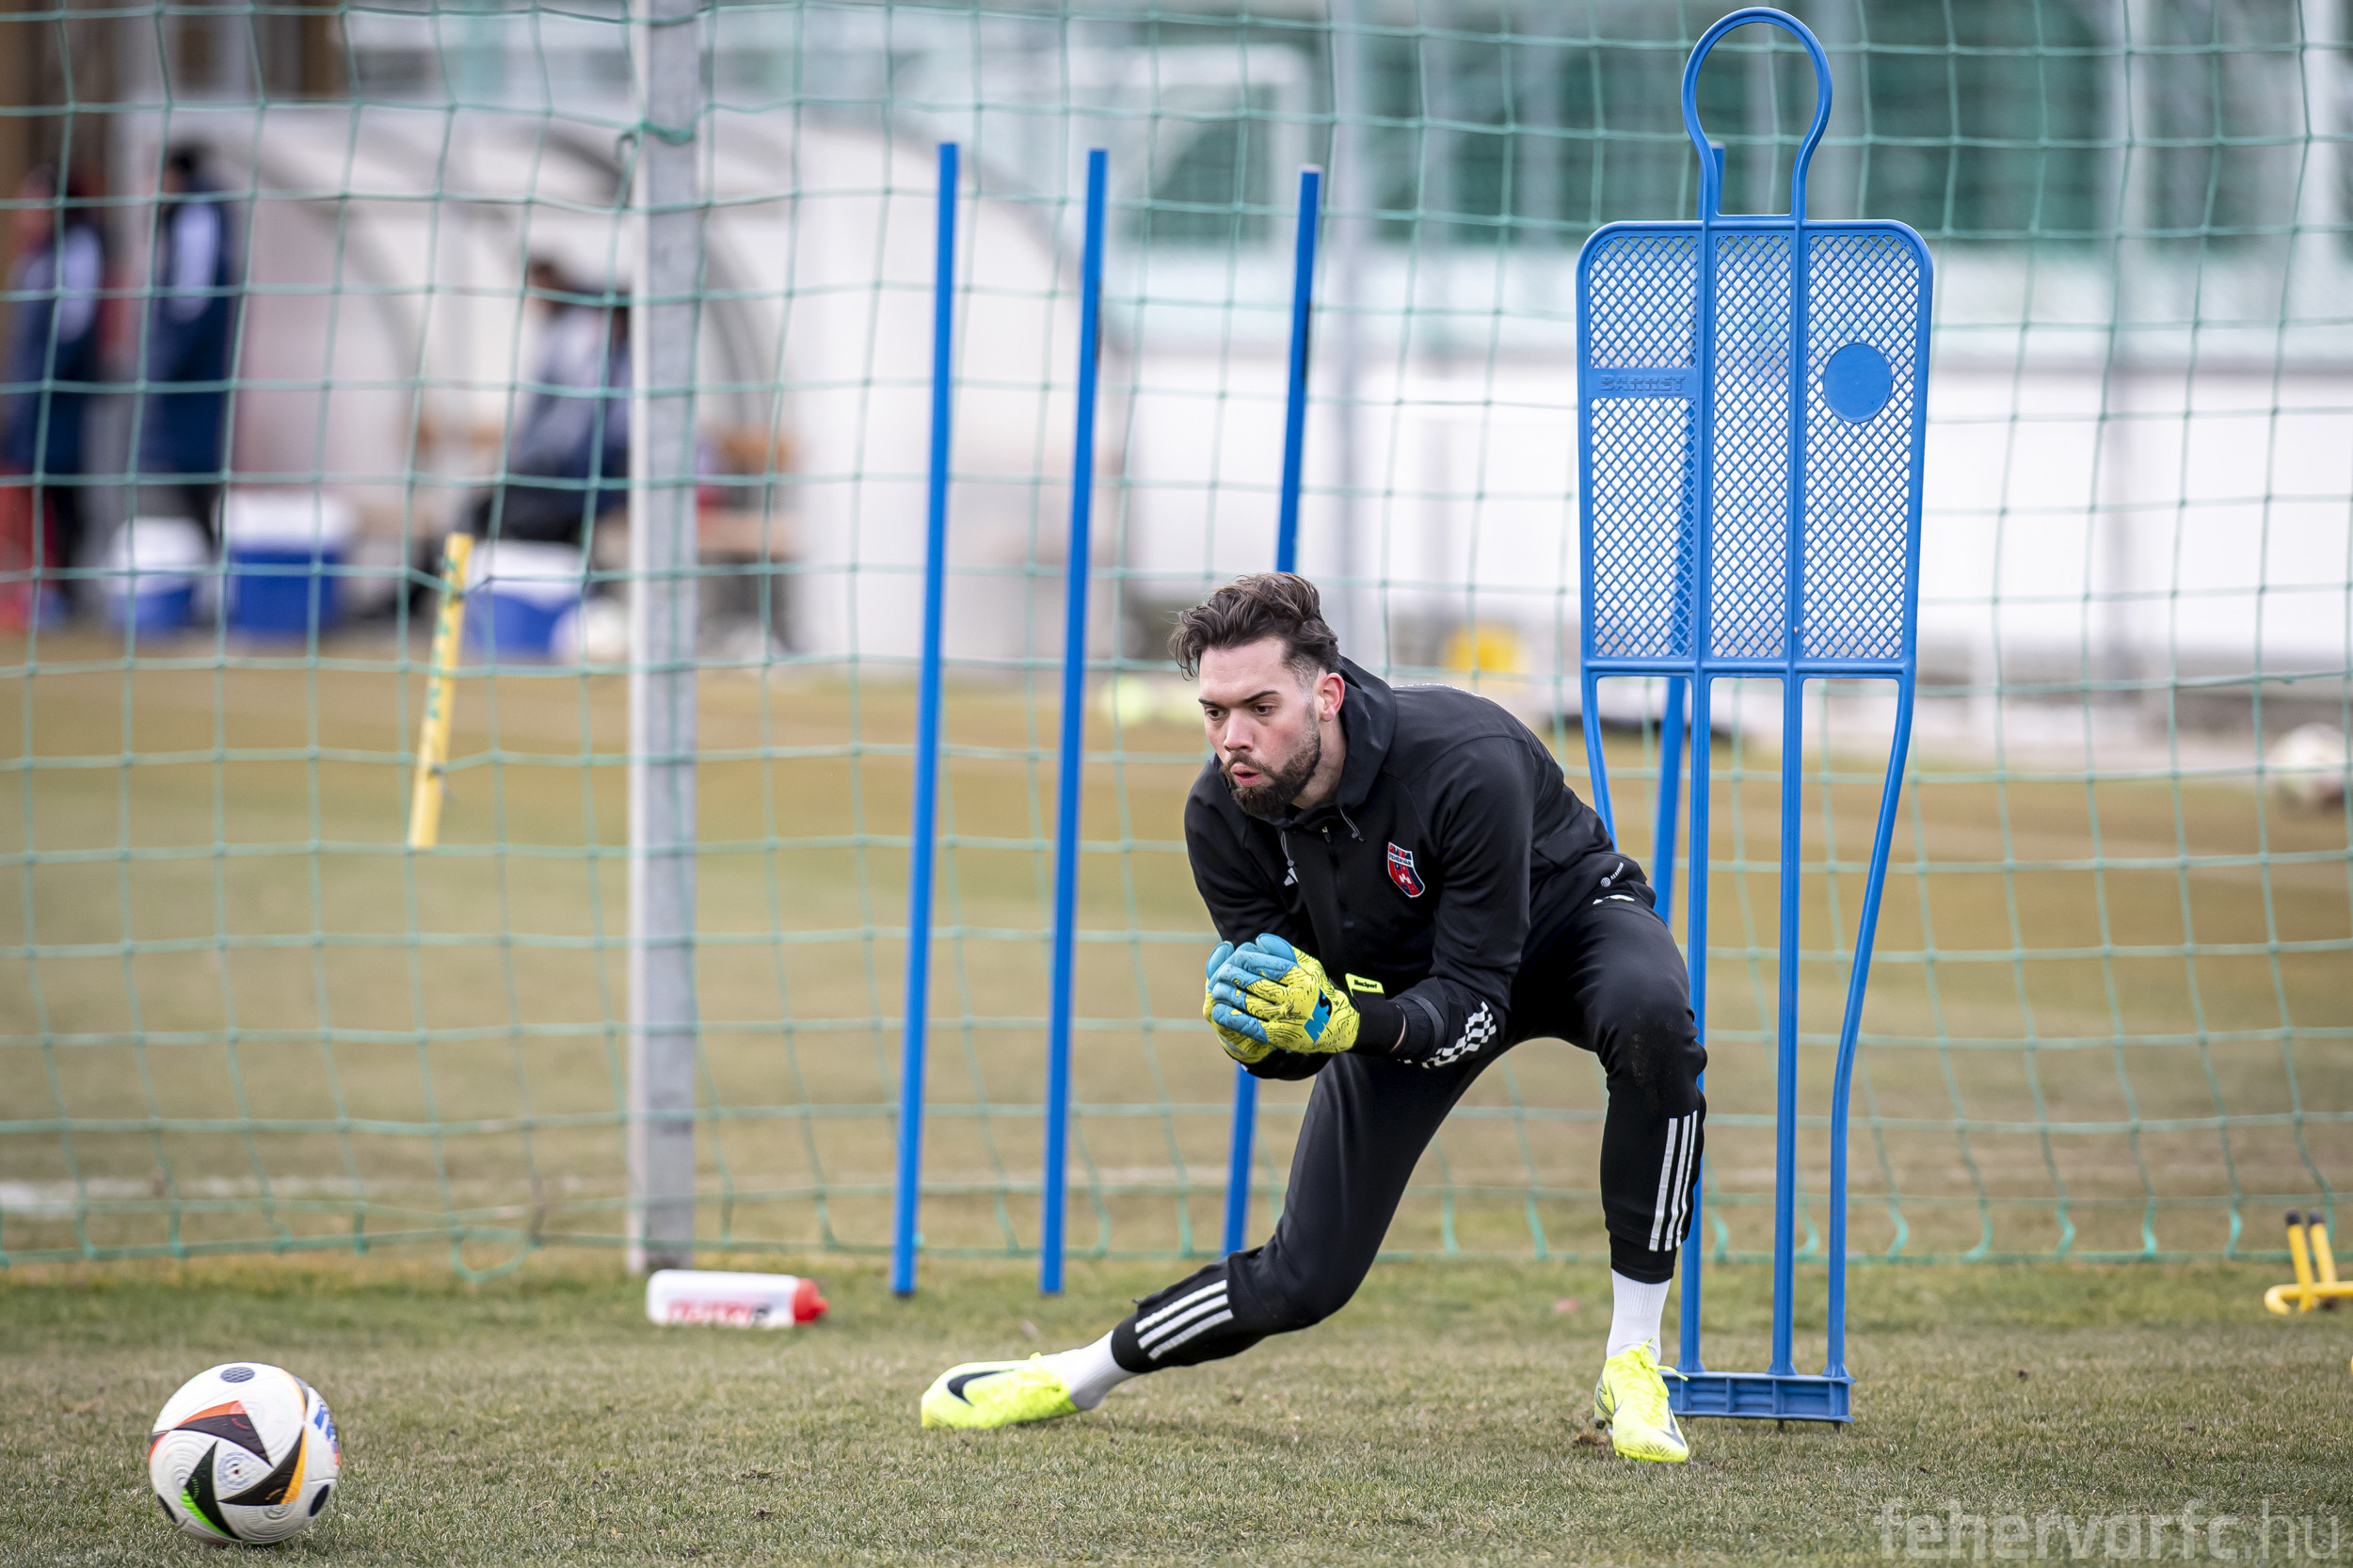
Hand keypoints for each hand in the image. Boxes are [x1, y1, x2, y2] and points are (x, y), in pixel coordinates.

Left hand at [1205, 933, 1359, 1055]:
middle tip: (1220, 974)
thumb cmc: (1318, 991)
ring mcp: (1286, 1018)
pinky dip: (1231, 1018)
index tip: (1235, 957)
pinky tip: (1219, 1011)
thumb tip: (1259, 940)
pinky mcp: (1279, 1036)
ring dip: (1227, 995)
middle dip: (1231, 976)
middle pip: (1253, 983)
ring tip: (1217, 989)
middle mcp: (1294, 998)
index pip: (1265, 963)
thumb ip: (1286, 952)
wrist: (1336, 1027)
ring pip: (1248, 1003)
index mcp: (1301, 978)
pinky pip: (1250, 1025)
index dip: (1245, 959)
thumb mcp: (1310, 967)